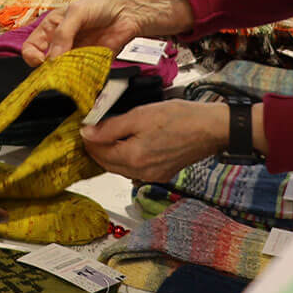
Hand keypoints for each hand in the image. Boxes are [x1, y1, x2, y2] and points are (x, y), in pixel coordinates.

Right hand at [20, 0, 190, 66]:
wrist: (128, 12)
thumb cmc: (100, 5)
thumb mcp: (76, 12)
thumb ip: (63, 34)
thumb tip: (52, 59)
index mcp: (51, 29)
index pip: (31, 48)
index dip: (32, 56)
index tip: (41, 61)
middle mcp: (60, 45)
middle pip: (44, 65)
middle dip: (48, 70)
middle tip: (59, 70)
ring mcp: (75, 57)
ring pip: (61, 74)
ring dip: (65, 77)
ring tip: (73, 73)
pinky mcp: (90, 66)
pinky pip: (80, 78)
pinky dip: (80, 81)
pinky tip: (84, 77)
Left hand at [82, 102, 268, 181]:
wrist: (210, 129)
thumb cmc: (178, 117)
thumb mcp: (140, 115)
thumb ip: (111, 126)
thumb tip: (86, 132)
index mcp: (133, 158)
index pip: (98, 152)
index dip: (87, 138)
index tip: (82, 124)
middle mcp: (141, 173)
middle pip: (107, 163)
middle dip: (96, 148)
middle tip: (90, 128)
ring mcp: (152, 176)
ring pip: (120, 168)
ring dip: (110, 153)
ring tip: (105, 134)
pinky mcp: (161, 174)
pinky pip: (135, 169)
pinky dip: (125, 157)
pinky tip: (126, 143)